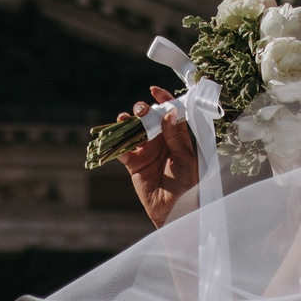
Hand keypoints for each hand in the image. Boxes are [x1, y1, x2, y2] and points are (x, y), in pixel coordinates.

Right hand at [117, 85, 198, 227]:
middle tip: (141, 111)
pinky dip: (116, 143)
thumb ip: (176, 138)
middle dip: (143, 110)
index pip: (170, 113)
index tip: (154, 90)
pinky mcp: (134, 163)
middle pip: (149, 118)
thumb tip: (169, 114)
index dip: (164, 99)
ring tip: (125, 119)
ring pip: (134, 130)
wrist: (174, 211)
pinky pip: (122, 150)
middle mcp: (160, 141)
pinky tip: (112, 138)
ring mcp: (146, 151)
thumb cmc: (187, 185)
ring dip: (128, 122)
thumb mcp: (186, 160)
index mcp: (176, 137)